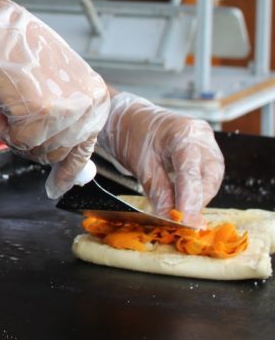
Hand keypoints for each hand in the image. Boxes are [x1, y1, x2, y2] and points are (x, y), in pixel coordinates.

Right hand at [0, 0, 109, 198]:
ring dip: (11, 131)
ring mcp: (65, 107)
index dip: (66, 169)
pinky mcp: (38, 112)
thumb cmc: (12, 51)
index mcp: (95, 94)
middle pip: (55, 153)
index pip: (84, 147)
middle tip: (11, 112)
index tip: (55, 186)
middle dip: (28, 141)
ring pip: (35, 151)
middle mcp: (87, 101)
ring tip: (5, 99)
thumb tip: (83, 176)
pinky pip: (15, 142)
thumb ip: (67, 128)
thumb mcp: (50, 88)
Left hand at [96, 91, 223, 227]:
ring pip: (211, 180)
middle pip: (208, 178)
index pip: (191, 171)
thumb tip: (169, 218)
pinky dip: (197, 191)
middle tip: (181, 221)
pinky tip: (184, 201)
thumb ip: (158, 192)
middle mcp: (202, 136)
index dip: (189, 198)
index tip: (184, 220)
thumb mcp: (141, 165)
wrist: (128, 117)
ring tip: (180, 213)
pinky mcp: (206, 151)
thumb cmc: (131, 135)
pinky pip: (208, 176)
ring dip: (197, 199)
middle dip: (195, 202)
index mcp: (184, 133)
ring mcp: (207, 142)